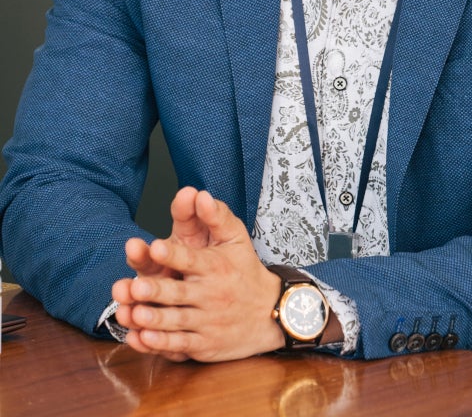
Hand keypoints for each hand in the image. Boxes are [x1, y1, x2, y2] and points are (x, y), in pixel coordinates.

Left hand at [112, 189, 283, 361]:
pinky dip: (162, 344)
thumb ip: (217, 216)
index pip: (190, 259)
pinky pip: (181, 345)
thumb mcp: (236, 237)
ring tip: (134, 314)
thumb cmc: (245, 269)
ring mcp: (207, 321)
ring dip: (154, 319)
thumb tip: (201, 195)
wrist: (269, 311)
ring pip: (176, 321)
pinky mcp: (204, 344)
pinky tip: (144, 339)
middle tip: (136, 286)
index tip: (155, 246)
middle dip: (156, 291)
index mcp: (214, 266)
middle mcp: (210, 294)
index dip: (172, 254)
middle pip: (178, 293)